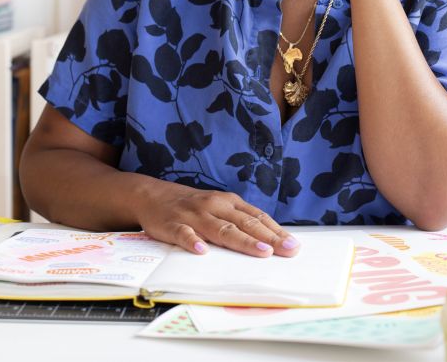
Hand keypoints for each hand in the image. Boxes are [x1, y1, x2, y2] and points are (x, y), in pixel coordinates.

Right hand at [136, 178, 300, 256]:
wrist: (153, 195)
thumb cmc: (193, 207)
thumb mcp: (218, 208)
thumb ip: (239, 222)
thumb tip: (269, 240)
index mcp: (227, 202)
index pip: (256, 217)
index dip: (275, 231)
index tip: (293, 245)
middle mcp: (214, 206)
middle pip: (244, 223)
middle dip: (268, 238)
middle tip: (287, 251)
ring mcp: (194, 215)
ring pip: (221, 229)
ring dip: (242, 241)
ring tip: (261, 251)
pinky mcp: (173, 225)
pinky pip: (184, 234)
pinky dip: (192, 242)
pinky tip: (201, 251)